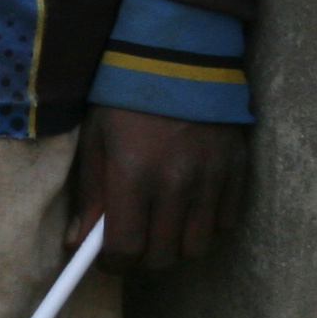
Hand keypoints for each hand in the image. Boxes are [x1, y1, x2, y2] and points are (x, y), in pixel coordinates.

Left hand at [65, 107, 248, 270]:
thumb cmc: (126, 99)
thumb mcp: (96, 142)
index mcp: (134, 175)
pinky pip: (227, 221)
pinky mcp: (237, 167)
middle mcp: (176, 182)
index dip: (114, 264)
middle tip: (136, 241)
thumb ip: (91, 197)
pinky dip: (208, 223)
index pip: (126, 249)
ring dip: (178, 245)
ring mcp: (212, 176)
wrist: (179, 53)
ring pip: (199, 246)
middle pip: (164, 257)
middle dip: (145, 258)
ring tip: (164, 225)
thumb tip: (79, 246)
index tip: (109, 260)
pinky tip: (191, 205)